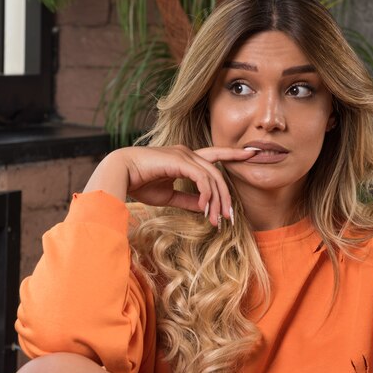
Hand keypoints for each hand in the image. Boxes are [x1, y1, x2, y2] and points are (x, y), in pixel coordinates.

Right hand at [83, 145, 255, 225]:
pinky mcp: (179, 160)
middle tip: (228, 218)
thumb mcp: (168, 196)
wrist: (119, 173)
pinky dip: (206, 194)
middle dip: (226, 196)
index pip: (216, 155)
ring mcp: (184, 155)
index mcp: (186, 158)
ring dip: (217, 201)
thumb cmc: (139, 183)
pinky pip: (202, 178)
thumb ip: (187, 200)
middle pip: (218, 172)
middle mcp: (188, 153)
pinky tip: (205, 207)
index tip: (253, 153)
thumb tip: (204, 208)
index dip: (234, 154)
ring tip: (216, 219)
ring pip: (213, 177)